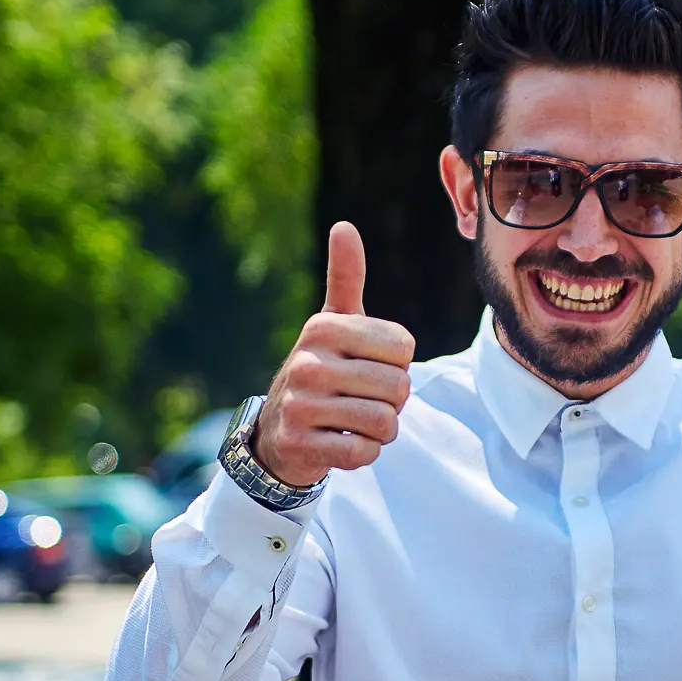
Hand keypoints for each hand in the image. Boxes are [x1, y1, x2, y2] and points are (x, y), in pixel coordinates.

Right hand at [254, 222, 416, 486]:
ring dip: (380, 430)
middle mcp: (306, 363)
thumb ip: (346, 277)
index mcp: (322, 327)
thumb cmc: (321, 370)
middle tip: (362, 399)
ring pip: (383, 422)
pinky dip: (363, 454)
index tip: (367, 365)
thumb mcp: (332, 323)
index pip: (404, 349)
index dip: (397, 364)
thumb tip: (344, 226)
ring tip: (354, 422)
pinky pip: (363, 454)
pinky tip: (341, 443)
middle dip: (391, 401)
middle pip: (398, 387)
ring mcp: (299, 406)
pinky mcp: (299, 445)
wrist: (277, 431)